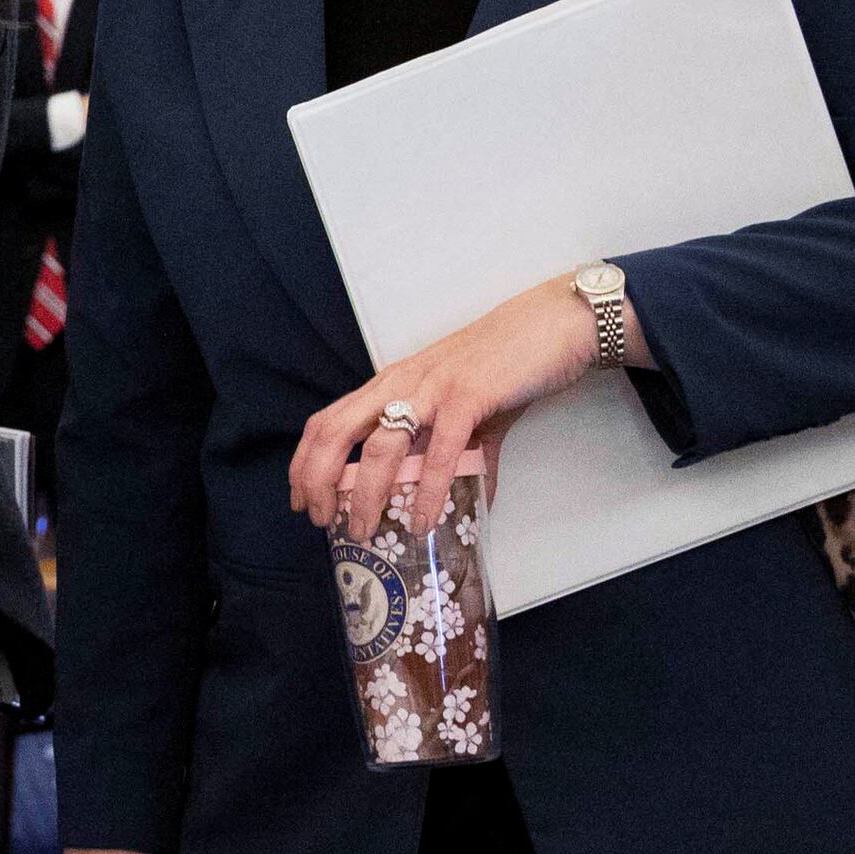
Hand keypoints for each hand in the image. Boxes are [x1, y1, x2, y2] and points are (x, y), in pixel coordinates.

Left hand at [290, 274, 607, 539]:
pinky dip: (428, 491)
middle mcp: (400, 383)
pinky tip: (423, 520)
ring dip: (364, 494)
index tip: (300, 499)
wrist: (554, 324)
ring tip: (363, 529)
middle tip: (318, 520)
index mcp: (391, 383)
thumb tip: (460, 504)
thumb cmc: (506, 363)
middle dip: (316, 479)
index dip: (305, 461)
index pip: (328, 420)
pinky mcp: (467, 397)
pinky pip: (439, 452)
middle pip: (335, 432)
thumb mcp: (467, 410)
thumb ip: (457, 455)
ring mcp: (431, 389)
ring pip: (379, 446)